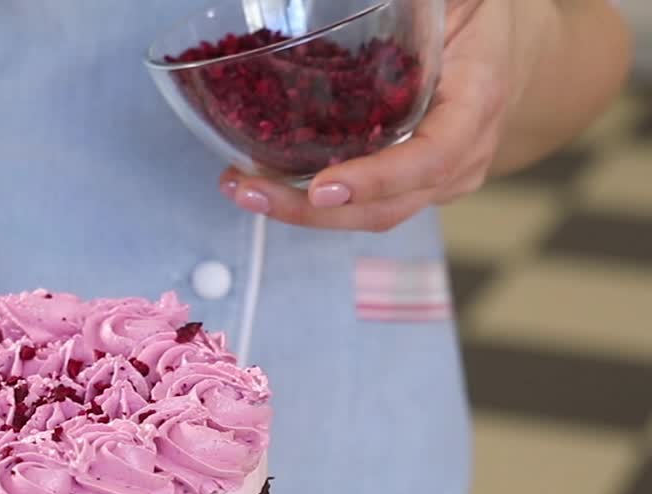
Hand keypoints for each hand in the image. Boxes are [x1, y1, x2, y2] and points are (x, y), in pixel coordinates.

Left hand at [219, 0, 528, 232]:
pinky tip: (261, 182)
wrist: (512, 50)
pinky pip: (362, 204)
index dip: (378, 179)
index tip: (324, 187)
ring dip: (300, 211)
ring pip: (370, 214)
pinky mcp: (411, 186)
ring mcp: (438, 179)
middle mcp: (463, 155)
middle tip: (251, 191)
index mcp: (476, 102)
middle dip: (312, 210)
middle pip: (387, 206)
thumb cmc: (478, 15)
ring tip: (241, 188)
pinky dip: (310, 199)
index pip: (432, 157)